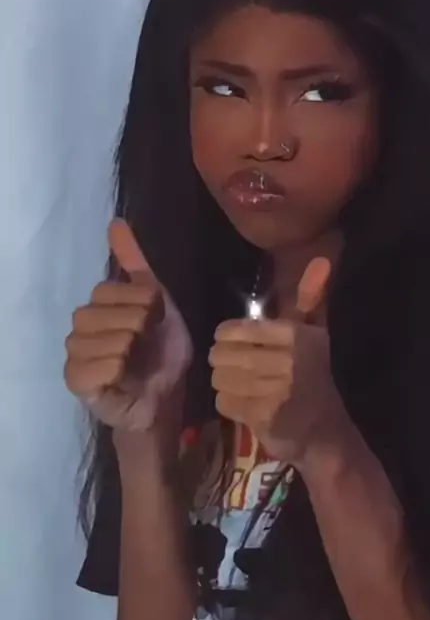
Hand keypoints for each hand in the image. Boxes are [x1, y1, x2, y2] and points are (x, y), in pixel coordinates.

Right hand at [64, 220, 191, 439]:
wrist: (165, 397)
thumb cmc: (162, 350)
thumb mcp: (158, 301)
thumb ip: (135, 263)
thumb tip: (116, 222)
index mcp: (99, 304)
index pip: (109, 288)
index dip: (142, 303)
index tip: (155, 319)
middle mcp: (81, 325)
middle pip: (99, 310)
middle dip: (136, 325)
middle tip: (146, 343)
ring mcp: (75, 354)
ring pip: (97, 339)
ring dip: (128, 349)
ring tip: (137, 360)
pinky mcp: (76, 382)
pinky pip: (92, 367)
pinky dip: (116, 370)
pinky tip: (124, 377)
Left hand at [209, 258, 343, 463]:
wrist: (327, 433)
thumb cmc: (314, 377)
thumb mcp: (315, 334)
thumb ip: (311, 298)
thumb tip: (322, 260)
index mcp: (295, 334)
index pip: (236, 329)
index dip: (227, 338)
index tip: (233, 345)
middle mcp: (287, 359)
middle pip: (223, 354)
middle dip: (223, 362)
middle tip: (233, 369)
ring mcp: (276, 390)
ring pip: (222, 378)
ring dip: (225, 383)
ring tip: (239, 386)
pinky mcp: (265, 416)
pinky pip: (225, 402)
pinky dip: (229, 404)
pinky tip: (245, 405)